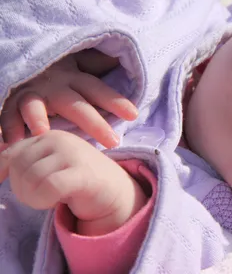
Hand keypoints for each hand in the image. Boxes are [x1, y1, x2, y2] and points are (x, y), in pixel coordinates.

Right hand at [0, 52, 137, 147]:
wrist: (23, 56)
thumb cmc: (58, 66)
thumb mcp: (79, 61)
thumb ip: (98, 64)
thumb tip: (120, 58)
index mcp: (74, 78)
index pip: (98, 89)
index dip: (115, 100)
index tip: (134, 114)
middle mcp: (54, 86)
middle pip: (76, 104)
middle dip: (94, 122)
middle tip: (113, 141)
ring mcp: (31, 93)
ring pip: (34, 105)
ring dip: (37, 118)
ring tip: (43, 133)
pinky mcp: (11, 101)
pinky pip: (7, 114)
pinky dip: (7, 126)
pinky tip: (11, 141)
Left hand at [0, 130, 147, 234]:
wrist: (114, 191)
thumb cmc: (75, 179)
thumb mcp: (47, 165)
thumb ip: (22, 160)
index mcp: (48, 135)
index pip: (10, 153)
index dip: (2, 173)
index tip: (6, 184)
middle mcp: (59, 139)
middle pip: (18, 166)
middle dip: (21, 188)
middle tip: (40, 196)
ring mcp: (72, 154)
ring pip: (30, 178)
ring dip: (33, 198)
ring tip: (49, 199)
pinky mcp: (82, 173)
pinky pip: (48, 187)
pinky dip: (44, 200)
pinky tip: (55, 203)